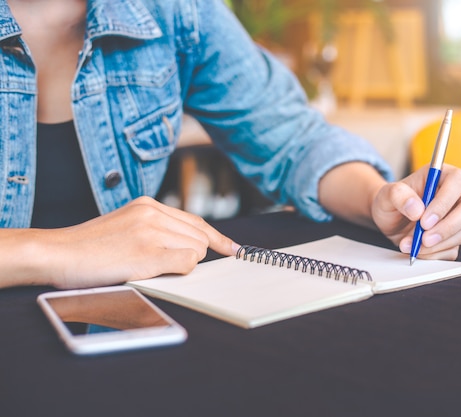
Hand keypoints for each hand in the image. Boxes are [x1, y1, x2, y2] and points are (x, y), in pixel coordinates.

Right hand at [30, 197, 237, 288]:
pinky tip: (152, 270)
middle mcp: (153, 212)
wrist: (55, 253)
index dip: (217, 238)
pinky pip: (186, 264)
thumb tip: (190, 245)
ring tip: (148, 265)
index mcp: (148, 204)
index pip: (196, 221)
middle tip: (169, 265)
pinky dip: (177, 271)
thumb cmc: (89, 247)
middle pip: (201, 238)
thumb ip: (156, 228)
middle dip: (193, 255)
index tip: (233, 248)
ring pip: (196, 251)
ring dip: (181, 263)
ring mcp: (151, 231)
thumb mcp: (126, 225)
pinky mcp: (148, 252)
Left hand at [371, 164, 460, 259]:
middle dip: (449, 226)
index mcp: (443, 175)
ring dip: (436, 244)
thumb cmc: (391, 202)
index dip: (445, 201)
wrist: (390, 221)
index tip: (424, 220)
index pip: (458, 181)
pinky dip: (433, 254)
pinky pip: (453, 250)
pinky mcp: (455, 238)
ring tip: (409, 244)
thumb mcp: (386, 195)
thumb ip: (398, 195)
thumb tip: (417, 210)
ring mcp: (459, 218)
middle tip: (425, 239)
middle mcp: (457, 195)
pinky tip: (416, 250)